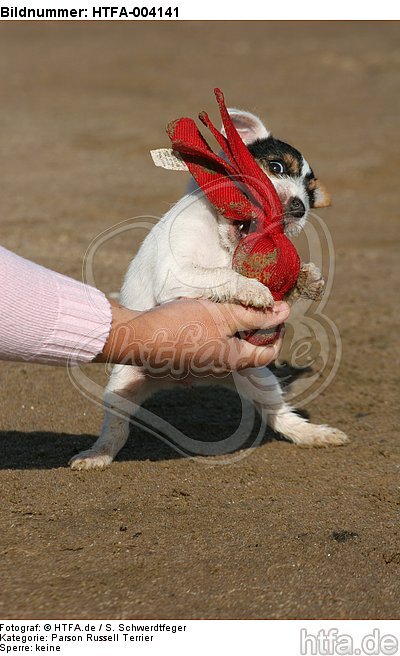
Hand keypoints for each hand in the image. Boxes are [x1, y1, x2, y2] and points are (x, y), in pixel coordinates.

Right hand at [95, 298, 289, 374]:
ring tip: (228, 308)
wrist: (139, 339)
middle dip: (256, 330)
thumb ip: (255, 314)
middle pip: (250, 352)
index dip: (278, 333)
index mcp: (235, 360)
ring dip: (235, 331)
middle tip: (254, 306)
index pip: (270, 353)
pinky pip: (210, 350)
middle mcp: (221, 369)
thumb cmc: (181, 326)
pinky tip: (205, 317)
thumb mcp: (223, 314)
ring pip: (229, 350)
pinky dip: (216, 335)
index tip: (276, 313)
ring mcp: (202, 369)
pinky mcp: (186, 363)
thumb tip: (285, 312)